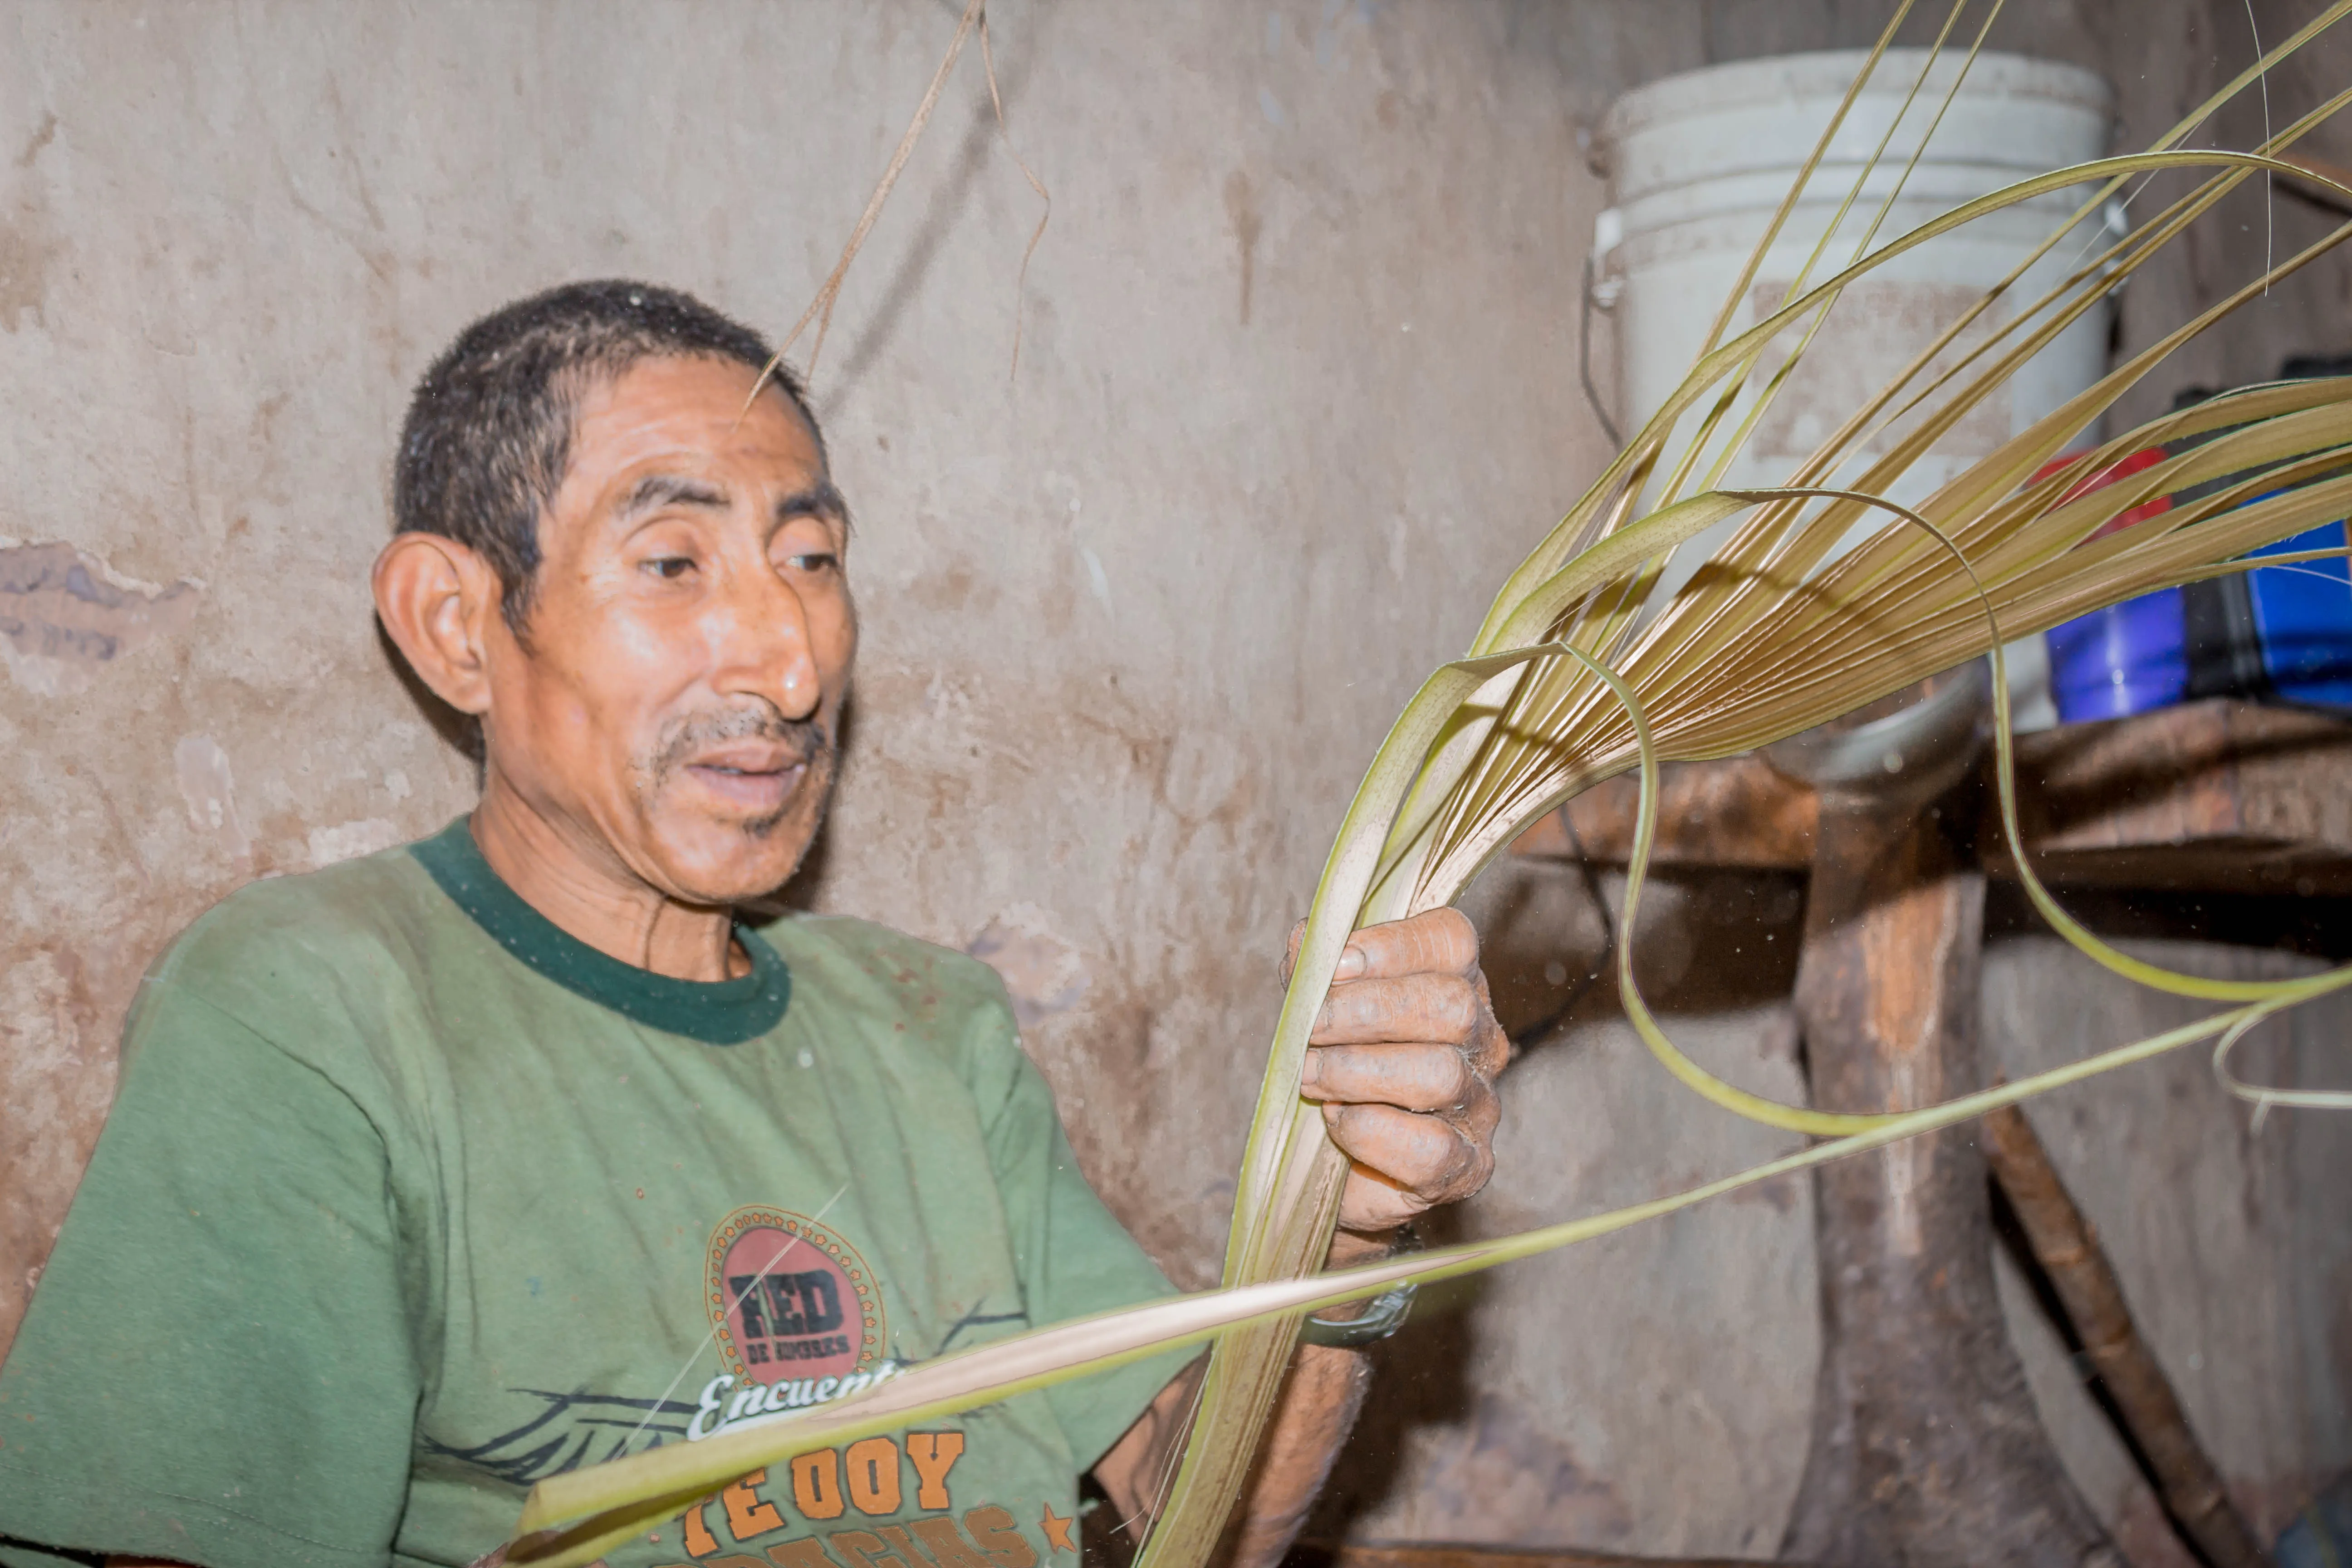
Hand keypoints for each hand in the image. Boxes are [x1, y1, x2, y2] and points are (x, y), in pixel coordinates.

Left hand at [1287, 907, 1508, 1255]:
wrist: (1329, 1162)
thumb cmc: (1332, 1066)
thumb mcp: (1315, 1006)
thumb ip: (1313, 968)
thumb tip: (1307, 942)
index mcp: (1452, 981)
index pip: (1452, 942)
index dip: (1396, 946)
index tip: (1336, 964)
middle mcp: (1480, 1039)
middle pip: (1452, 1006)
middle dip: (1368, 1012)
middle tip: (1309, 1028)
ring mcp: (1480, 1105)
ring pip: (1440, 1075)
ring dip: (1358, 1072)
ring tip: (1309, 1076)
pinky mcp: (1468, 1168)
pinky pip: (1431, 1149)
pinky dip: (1373, 1133)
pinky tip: (1337, 1123)